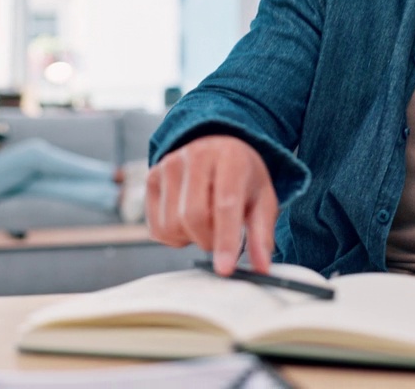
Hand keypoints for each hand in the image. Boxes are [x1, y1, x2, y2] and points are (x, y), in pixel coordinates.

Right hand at [146, 135, 278, 275]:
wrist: (216, 146)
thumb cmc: (241, 176)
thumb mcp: (263, 199)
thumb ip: (262, 234)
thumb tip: (262, 269)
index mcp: (231, 158)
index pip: (225, 204)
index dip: (225, 239)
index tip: (225, 269)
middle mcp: (196, 156)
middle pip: (194, 217)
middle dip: (209, 240)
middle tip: (221, 236)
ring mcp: (169, 165)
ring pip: (172, 225)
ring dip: (191, 238)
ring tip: (205, 222)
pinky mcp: (151, 178)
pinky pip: (157, 228)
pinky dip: (174, 236)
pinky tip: (187, 220)